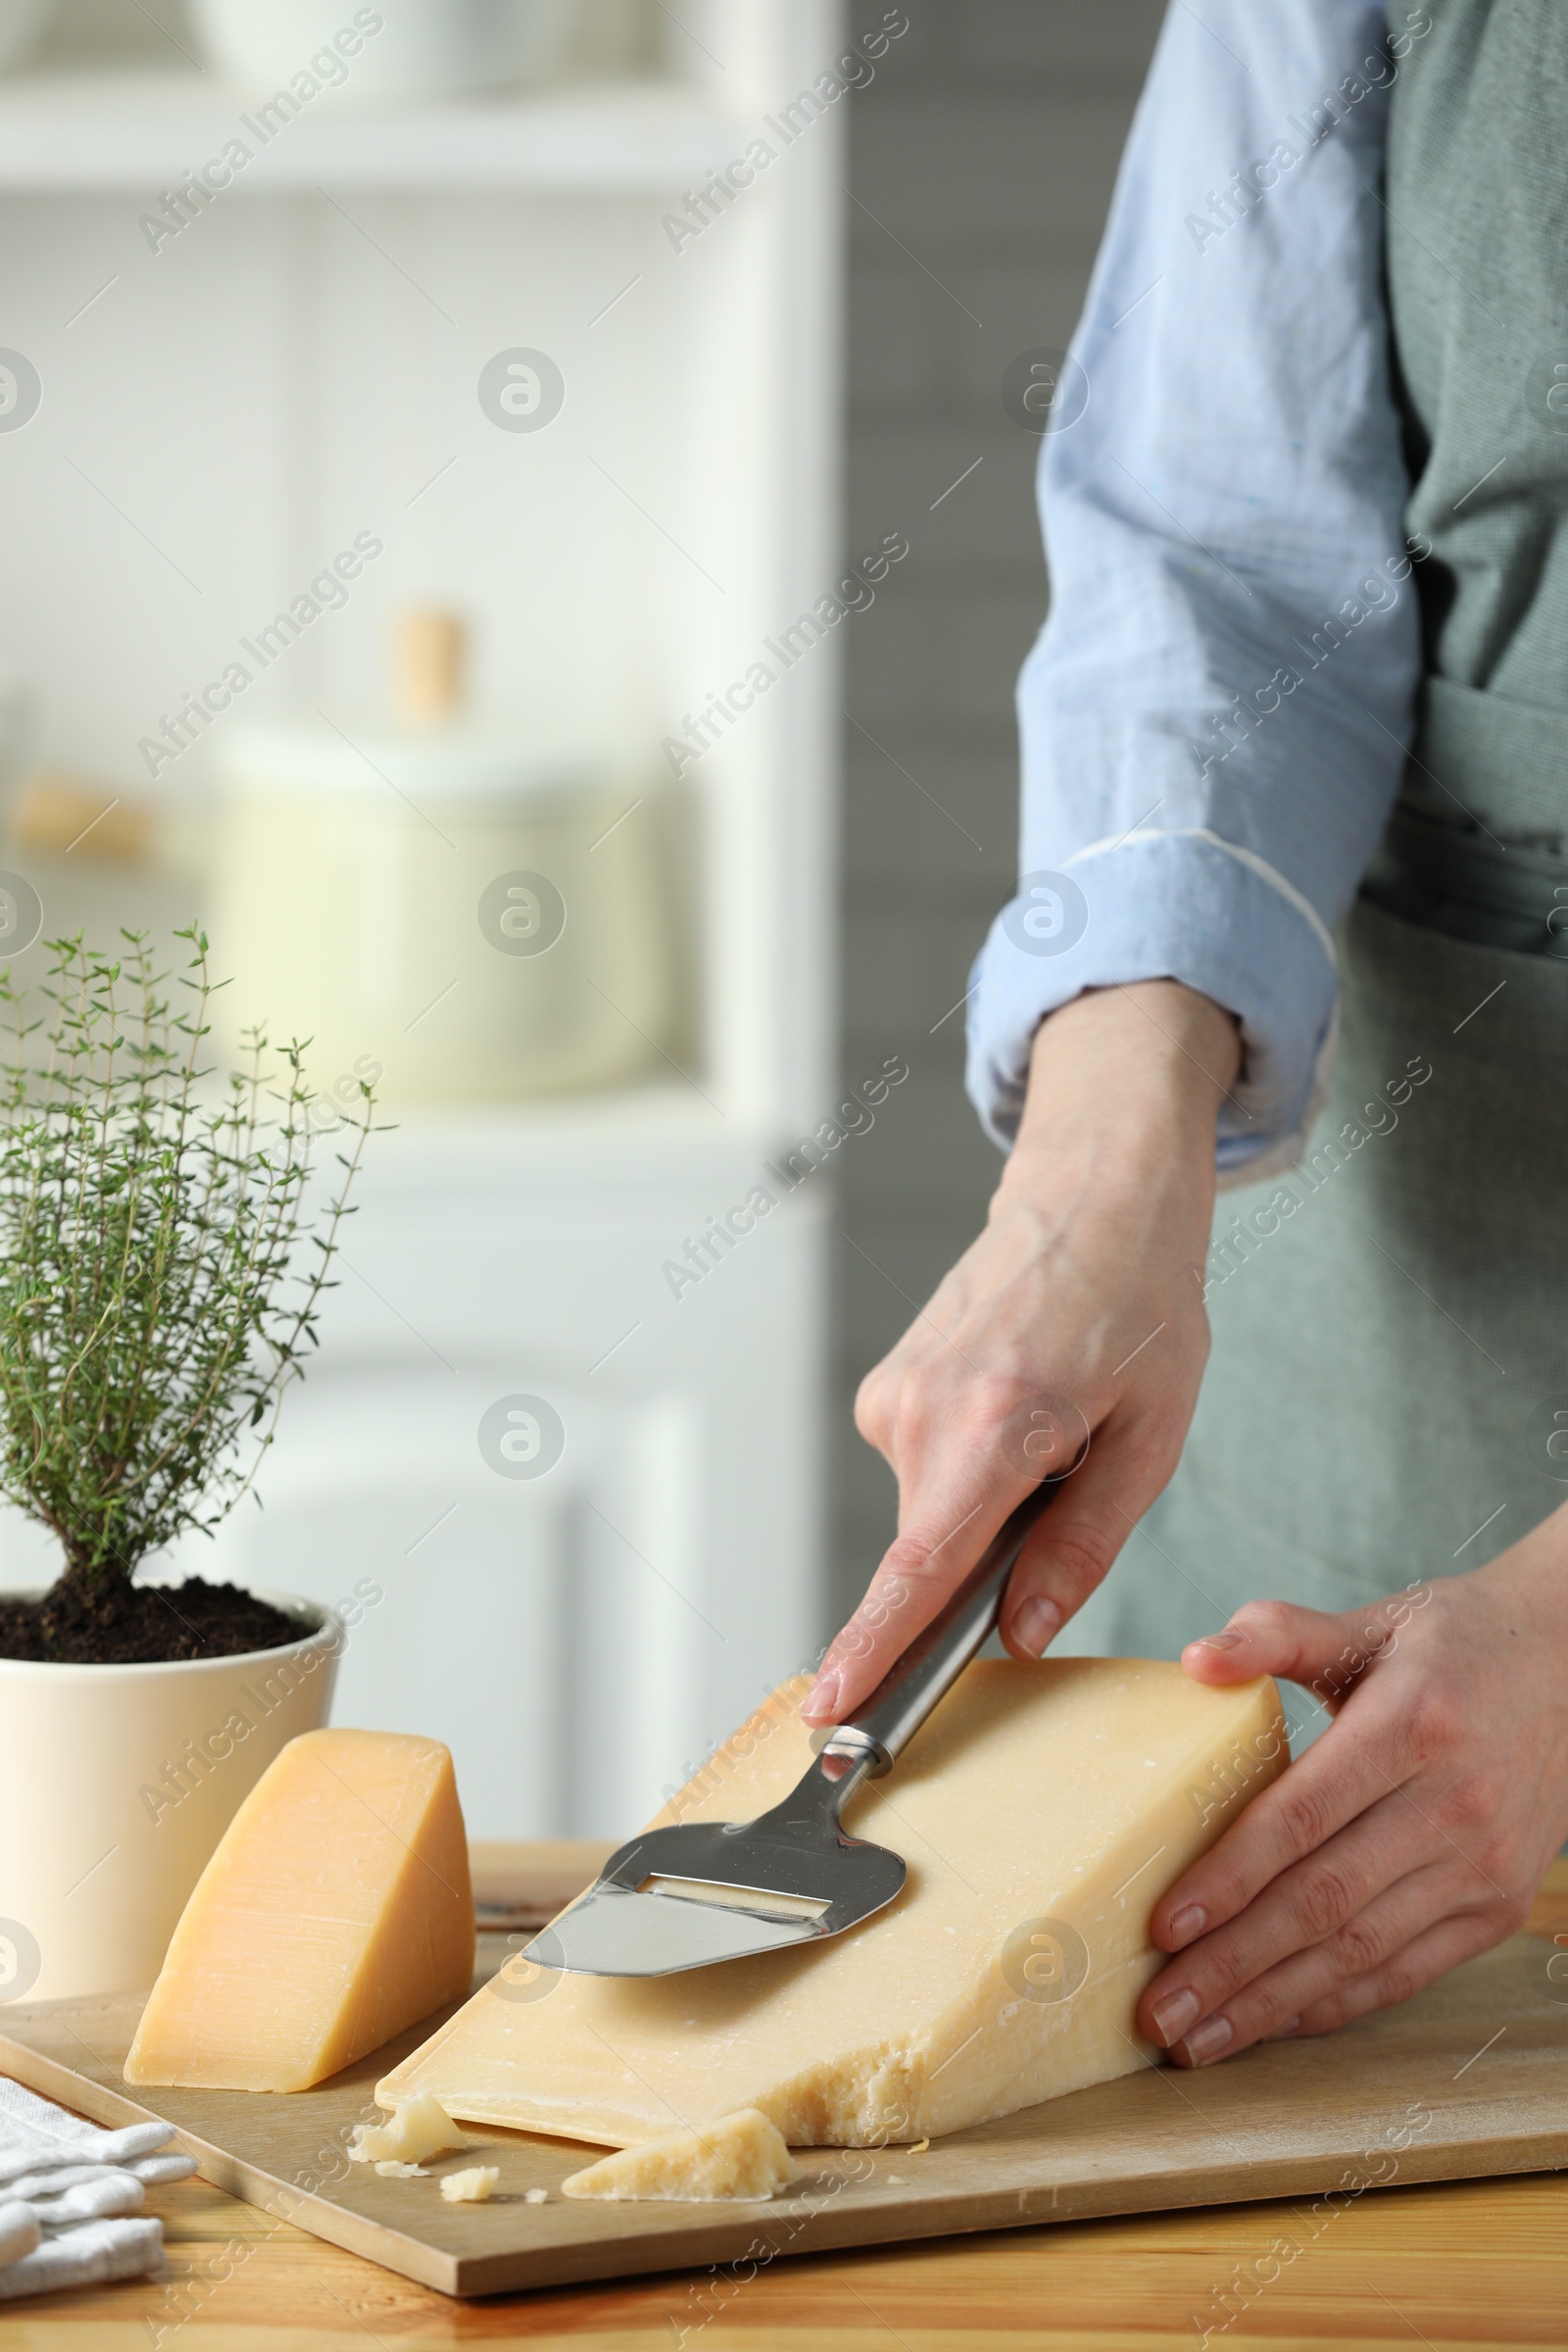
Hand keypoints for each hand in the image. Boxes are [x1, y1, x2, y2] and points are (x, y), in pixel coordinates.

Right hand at [803, 981, 1241, 1726]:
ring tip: (1057, 1420)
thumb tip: (1020, 1631)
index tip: (831, 1713)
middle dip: (992, 1562)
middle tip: (1073, 1476)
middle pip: (936, 1552)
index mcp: (998, 1423)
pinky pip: (926, 1471)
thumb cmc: (1140, 1302)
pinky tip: (1020, 1405)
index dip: (874, 1651)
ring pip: (934, 1512)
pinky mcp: (884, 1389)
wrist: (1091, 1192)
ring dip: (990, 1504)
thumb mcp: (1150, 1437)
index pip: (920, 1567)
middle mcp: (924, 1408)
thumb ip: (1082, 1545)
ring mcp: (893, 1394)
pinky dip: (971, 1469)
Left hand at [1138, 1516, 1567, 2063]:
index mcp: (1413, 1725)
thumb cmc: (1450, 1646)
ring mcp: (1483, 1866)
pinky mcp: (1498, 1907)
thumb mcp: (1369, 1623)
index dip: (1232, 1876)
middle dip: (1233, 1965)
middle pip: (1325, 1901)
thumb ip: (1278, 1633)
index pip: (1304, 1816)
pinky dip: (1336, 2004)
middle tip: (1158, 2011)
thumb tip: (1194, 1659)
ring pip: (1362, 1950)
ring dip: (1272, 2003)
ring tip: (1197, 2039)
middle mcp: (1456, 1804)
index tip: (1164, 1924)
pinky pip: (1406, 1970)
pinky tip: (1271, 2022)